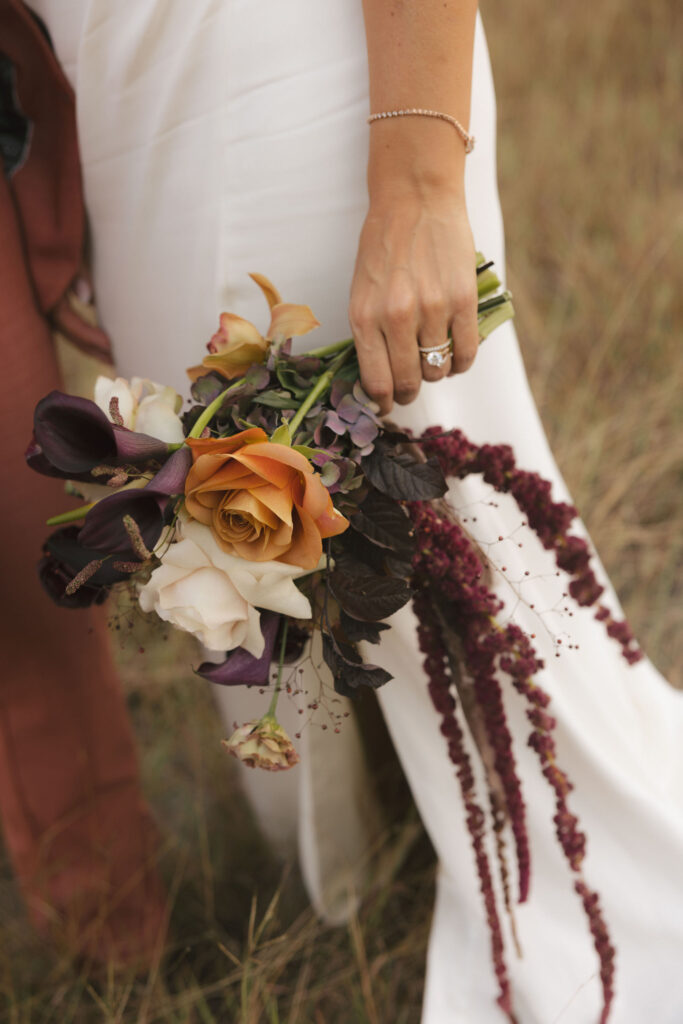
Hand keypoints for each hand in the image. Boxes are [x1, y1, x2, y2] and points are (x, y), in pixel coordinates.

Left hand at [348, 184, 478, 414]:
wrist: (415, 197)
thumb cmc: (384, 245)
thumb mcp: (361, 291)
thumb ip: (368, 333)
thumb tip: (377, 379)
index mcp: (365, 317)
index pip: (376, 382)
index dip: (383, 402)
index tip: (386, 406)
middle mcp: (397, 317)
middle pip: (408, 382)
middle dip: (409, 392)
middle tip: (410, 386)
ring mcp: (432, 309)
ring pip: (437, 370)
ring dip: (436, 372)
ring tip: (432, 356)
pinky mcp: (462, 300)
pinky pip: (466, 353)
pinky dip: (461, 362)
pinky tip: (455, 353)